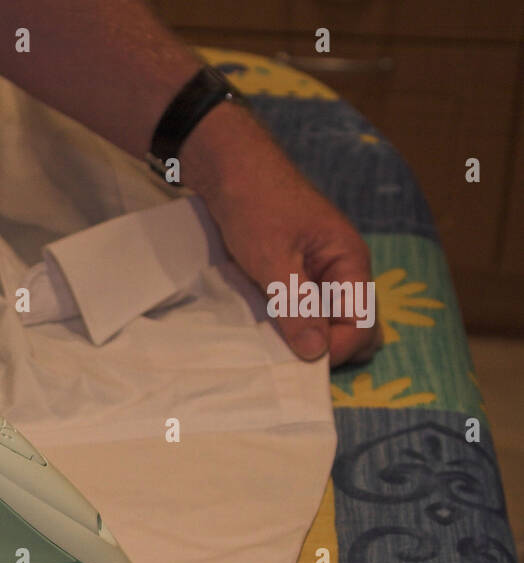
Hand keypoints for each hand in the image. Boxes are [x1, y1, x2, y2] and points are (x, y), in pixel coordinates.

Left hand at [183, 105, 381, 367]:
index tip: (301, 363)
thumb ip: (296, 305)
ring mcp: (320, 272)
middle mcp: (342, 270)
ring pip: (327, 320)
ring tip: (275, 349)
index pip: (363, 323)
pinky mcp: (297, 274)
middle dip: (329, 348)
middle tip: (290, 362)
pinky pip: (305, 309)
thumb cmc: (256, 204)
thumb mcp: (272, 259)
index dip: (337, 349)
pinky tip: (267, 332)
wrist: (229, 169)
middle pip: (353, 326)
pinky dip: (292, 324)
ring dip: (307, 338)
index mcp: (350, 261)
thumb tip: (316, 352)